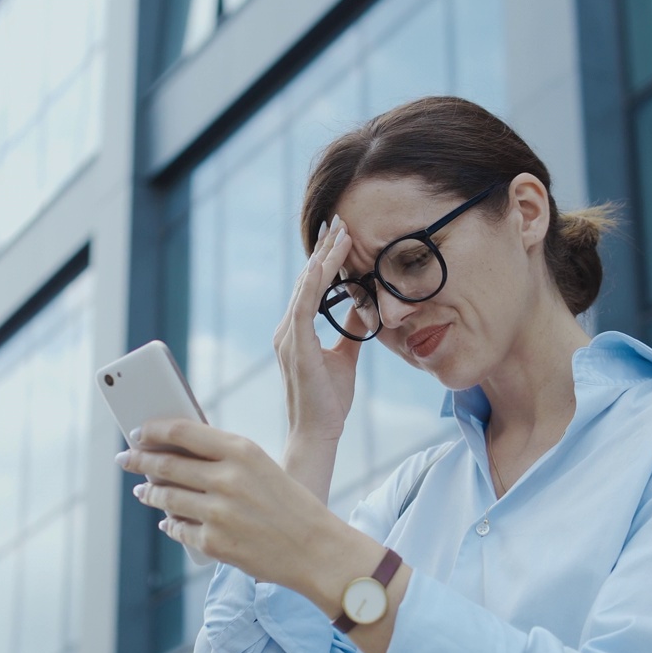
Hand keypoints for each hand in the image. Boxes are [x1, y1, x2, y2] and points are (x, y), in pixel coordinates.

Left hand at [116, 418, 348, 589]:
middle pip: (166, 464)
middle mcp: (227, 478)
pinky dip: (170, 523)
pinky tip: (167, 520)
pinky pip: (178, 529)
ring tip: (144, 491)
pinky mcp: (214, 543)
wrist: (316, 549)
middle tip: (124, 459)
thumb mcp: (261, 466)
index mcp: (241, 450)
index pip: (182, 431)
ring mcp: (218, 512)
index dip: (153, 430)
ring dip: (150, 493)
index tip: (138, 432)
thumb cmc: (290, 504)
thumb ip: (222, 458)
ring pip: (166, 498)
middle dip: (138, 460)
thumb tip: (175, 454)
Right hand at [272, 216, 366, 495]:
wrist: (318, 432)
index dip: (326, 260)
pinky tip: (324, 264)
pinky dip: (314, 283)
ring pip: (306, 287)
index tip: (340, 235)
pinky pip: (304, 307)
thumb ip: (351, 330)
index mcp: (297, 331)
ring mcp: (289, 337)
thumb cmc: (329, 401)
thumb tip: (363, 305)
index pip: (312, 287)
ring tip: (339, 233)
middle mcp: (287, 330)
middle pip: (306, 280)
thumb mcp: (346, 356)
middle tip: (339, 220)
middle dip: (324, 250)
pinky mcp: (296, 346)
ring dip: (323, 259)